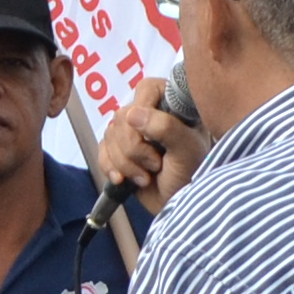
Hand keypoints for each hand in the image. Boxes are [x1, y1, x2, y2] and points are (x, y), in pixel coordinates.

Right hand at [92, 84, 183, 208]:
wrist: (180, 203)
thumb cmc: (192, 174)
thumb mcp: (187, 149)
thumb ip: (166, 127)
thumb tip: (132, 115)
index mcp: (170, 103)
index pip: (145, 90)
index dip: (145, 115)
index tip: (155, 140)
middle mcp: (149, 112)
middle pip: (122, 118)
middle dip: (135, 150)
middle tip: (156, 165)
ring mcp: (131, 132)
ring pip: (109, 137)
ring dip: (126, 164)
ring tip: (147, 176)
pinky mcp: (118, 150)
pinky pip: (102, 152)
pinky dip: (111, 168)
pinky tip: (125, 180)